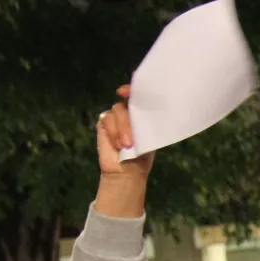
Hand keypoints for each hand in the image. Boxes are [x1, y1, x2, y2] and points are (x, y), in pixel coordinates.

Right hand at [95, 84, 152, 217]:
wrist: (128, 170)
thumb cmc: (142, 155)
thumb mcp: (150, 137)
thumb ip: (149, 122)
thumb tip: (156, 110)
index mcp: (141, 113)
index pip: (137, 95)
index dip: (132, 90)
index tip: (127, 92)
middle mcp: (128, 111)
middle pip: (126, 103)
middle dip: (128, 119)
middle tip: (131, 137)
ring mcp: (115, 116)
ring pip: (117, 111)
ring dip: (122, 128)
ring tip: (127, 145)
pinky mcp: (104, 123)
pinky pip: (107, 120)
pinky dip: (113, 132)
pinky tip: (118, 144)